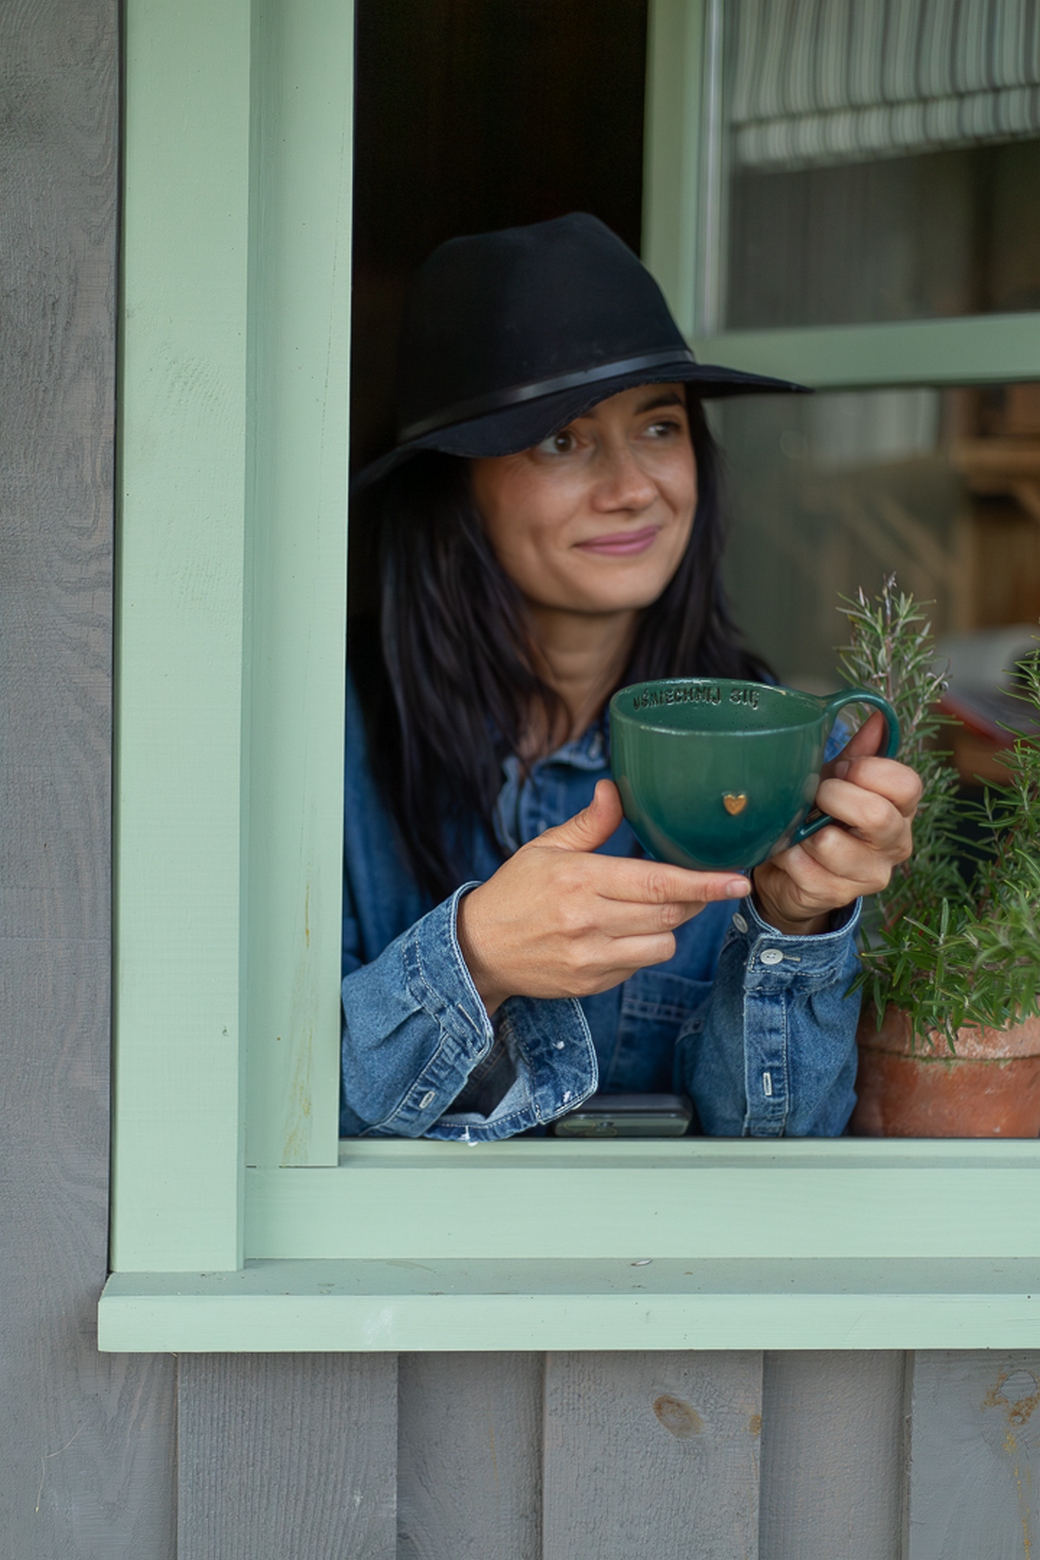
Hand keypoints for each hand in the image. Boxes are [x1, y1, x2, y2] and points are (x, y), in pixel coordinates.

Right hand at [456, 780, 750, 1014]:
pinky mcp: (591, 983)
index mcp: (579, 879)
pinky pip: (639, 965)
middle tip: (702, 885)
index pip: (656, 883)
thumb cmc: (515, 892)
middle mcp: (587, 921)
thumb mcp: (546, 848)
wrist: (478, 949)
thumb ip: (588, 823)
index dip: (702, 883)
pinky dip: (643, 948)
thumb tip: (615, 789)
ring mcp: (590, 957)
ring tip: (652, 909)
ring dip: (669, 926)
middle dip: (694, 900)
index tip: (736, 880)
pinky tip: (623, 933)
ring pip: (661, 944)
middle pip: (668, 914)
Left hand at [751, 710, 921, 934]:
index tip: (841, 769)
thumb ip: (859, 752)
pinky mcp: (837, 897)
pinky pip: (802, 866)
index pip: (906, 784)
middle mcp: (895, 845)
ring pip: (831, 843)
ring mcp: (869, 876)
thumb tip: (877, 716)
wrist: (793, 875)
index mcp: (901, 811)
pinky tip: (785, 850)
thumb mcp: (839, 781)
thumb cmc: (821, 818)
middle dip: (833, 796)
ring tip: (796, 826)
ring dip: (801, 829)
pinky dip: (784, 853)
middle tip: (814, 796)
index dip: (867, 770)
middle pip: (876, 814)